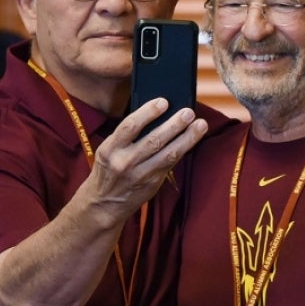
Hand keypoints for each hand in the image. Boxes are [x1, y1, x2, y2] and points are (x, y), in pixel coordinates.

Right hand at [82, 99, 207, 225]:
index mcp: (110, 149)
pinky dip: (182, 150)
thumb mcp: (108, 151)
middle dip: (174, 125)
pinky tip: (192, 140)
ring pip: (168, 154)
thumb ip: (127, 136)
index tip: (163, 102)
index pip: (130, 126)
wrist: (104, 203)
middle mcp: (124, 162)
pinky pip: (170, 164)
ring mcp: (139, 175)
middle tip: (188, 112)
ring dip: (187, 138)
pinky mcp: (152, 184)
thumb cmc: (108, 170)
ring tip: (200, 125)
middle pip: (154, 140)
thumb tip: (156, 115)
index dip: (148, 112)